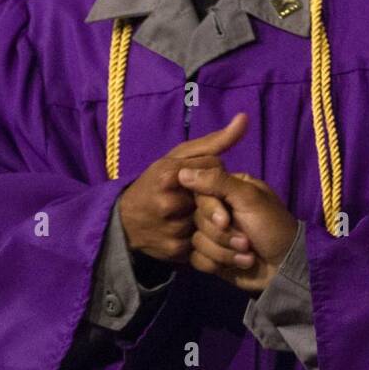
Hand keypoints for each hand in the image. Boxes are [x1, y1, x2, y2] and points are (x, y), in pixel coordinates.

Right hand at [118, 114, 248, 262]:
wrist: (124, 223)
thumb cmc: (158, 183)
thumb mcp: (180, 157)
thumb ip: (215, 141)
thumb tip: (245, 118)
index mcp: (170, 173)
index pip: (214, 169)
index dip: (217, 173)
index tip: (210, 177)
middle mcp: (167, 201)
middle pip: (214, 201)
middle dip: (221, 205)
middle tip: (226, 210)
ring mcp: (170, 228)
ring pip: (212, 227)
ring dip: (221, 227)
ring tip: (222, 225)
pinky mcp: (174, 251)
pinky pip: (205, 247)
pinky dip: (212, 244)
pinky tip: (212, 240)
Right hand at [180, 167, 297, 291]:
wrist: (285, 267)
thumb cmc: (272, 226)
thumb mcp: (249, 198)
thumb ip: (217, 182)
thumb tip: (181, 172)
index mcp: (228, 189)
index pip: (199, 193)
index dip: (209, 210)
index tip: (225, 220)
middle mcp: (218, 210)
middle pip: (196, 219)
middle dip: (222, 236)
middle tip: (246, 241)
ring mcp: (213, 234)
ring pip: (196, 241)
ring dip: (224, 251)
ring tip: (247, 254)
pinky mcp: (211, 256)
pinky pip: (197, 259)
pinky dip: (217, 263)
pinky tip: (237, 264)